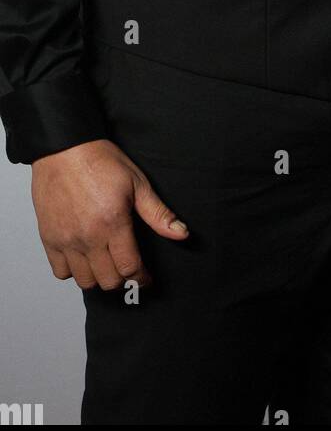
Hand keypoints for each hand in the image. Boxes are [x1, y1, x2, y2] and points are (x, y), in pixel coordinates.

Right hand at [31, 138, 188, 290]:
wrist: (64, 148)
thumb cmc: (99, 161)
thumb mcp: (137, 183)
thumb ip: (158, 214)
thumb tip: (181, 233)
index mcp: (112, 222)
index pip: (129, 267)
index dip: (142, 278)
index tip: (145, 278)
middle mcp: (88, 236)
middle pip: (108, 281)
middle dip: (123, 279)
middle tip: (128, 268)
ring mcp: (66, 240)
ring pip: (84, 281)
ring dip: (99, 278)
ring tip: (107, 264)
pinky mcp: (49, 238)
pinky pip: (60, 272)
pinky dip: (73, 271)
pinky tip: (84, 257)